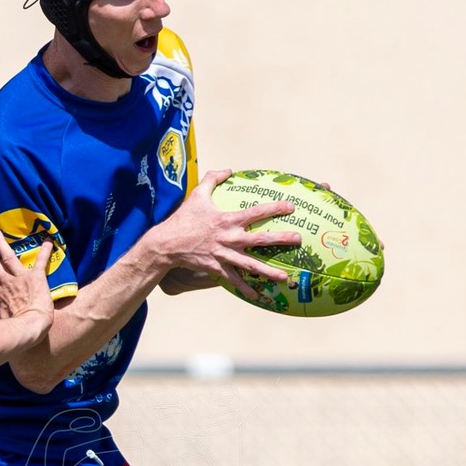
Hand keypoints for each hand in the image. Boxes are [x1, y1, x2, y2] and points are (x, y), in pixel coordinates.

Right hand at [0, 228, 54, 339]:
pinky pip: (41, 261)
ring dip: (2, 244)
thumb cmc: (17, 329)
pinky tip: (48, 241)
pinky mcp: (36, 277)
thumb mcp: (0, 323)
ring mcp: (21, 278)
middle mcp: (8, 283)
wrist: (32, 326)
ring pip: (8, 257)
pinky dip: (45, 251)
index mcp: (0, 295)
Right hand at [139, 169, 299, 301]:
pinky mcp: (217, 268)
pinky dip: (246, 288)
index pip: (256, 212)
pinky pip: (234, 280)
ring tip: (285, 277)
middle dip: (281, 239)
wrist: (167, 244)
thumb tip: (228, 170)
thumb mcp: (197, 195)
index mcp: (228, 219)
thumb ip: (213, 179)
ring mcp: (224, 255)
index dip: (275, 208)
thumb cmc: (183, 219)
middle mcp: (230, 238)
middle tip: (299, 239)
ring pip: (251, 265)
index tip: (291, 206)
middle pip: (260, 240)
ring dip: (269, 271)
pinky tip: (258, 296)